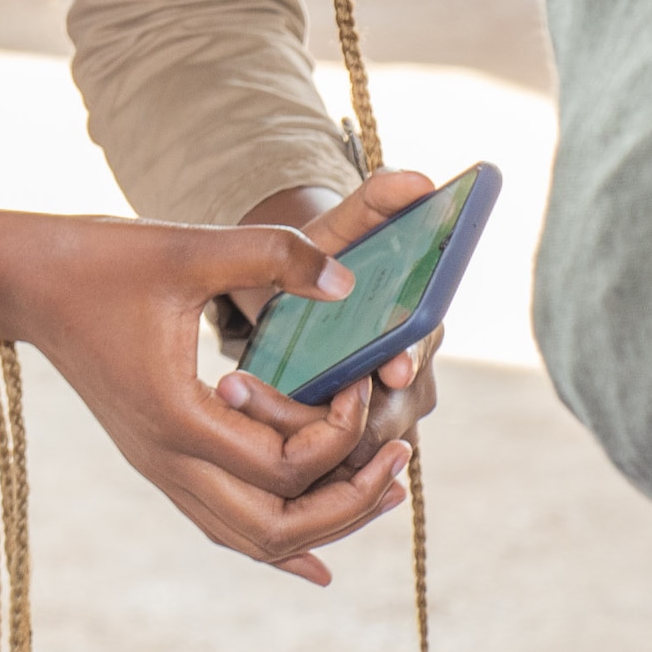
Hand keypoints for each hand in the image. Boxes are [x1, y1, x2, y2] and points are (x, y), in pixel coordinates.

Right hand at [0, 216, 413, 582]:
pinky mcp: (155, 456)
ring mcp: (157, 466)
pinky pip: (221, 522)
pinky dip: (273, 538)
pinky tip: (311, 550)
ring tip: (379, 489)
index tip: (358, 379)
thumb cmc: (98, 259)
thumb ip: (270, 256)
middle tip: (400, 460)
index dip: (338, 433)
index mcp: (177, 417)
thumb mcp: (186, 248)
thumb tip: (349, 281)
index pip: (284, 467)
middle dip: (350, 503)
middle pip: (275, 529)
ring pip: (251, 538)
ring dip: (320, 523)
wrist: (23, 281)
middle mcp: (166, 459)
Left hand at [259, 171, 445, 485]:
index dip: (406, 364)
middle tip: (266, 390)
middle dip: (338, 418)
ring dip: (295, 435)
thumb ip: (377, 202)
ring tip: (232, 392)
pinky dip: (286, 461)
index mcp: (418, 336)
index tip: (388, 363)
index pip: (419, 362)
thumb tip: (418, 178)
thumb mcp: (341, 230)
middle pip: (386, 423)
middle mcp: (405, 388)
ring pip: (347, 455)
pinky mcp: (335, 451)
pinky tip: (235, 433)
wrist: (299, 293)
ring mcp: (372, 424)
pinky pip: (321, 473)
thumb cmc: (327, 260)